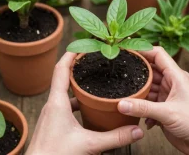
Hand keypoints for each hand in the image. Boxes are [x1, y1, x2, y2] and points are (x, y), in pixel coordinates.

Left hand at [26, 52, 143, 154]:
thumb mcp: (89, 145)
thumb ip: (115, 137)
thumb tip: (136, 130)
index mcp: (57, 102)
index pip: (61, 69)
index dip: (71, 54)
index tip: (82, 44)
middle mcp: (52, 105)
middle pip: (64, 79)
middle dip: (79, 69)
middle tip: (94, 62)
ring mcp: (52, 115)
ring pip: (66, 95)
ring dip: (79, 89)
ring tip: (95, 84)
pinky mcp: (53, 125)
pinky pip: (66, 107)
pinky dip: (78, 104)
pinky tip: (89, 111)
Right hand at [117, 47, 188, 153]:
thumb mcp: (169, 113)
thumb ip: (143, 108)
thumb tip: (122, 103)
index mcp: (176, 77)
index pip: (158, 54)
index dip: (143, 50)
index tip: (127, 51)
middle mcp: (172, 84)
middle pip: (149, 71)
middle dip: (135, 74)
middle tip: (119, 74)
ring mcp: (168, 97)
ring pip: (147, 89)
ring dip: (138, 95)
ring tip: (125, 98)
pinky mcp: (165, 110)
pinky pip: (148, 104)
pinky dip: (142, 110)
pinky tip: (140, 117)